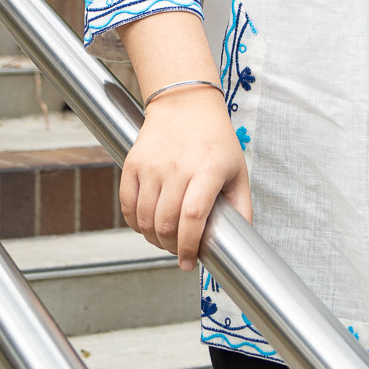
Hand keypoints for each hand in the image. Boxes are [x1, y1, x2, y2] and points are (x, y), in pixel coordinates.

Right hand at [118, 86, 251, 269]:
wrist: (185, 105)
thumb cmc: (215, 141)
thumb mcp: (238, 171)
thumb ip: (241, 207)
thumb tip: (241, 240)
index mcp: (207, 170)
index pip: (193, 217)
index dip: (189, 246)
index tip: (190, 263)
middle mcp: (177, 167)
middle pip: (166, 223)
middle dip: (172, 247)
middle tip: (180, 252)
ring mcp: (152, 165)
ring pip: (145, 219)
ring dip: (153, 238)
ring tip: (165, 239)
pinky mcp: (133, 163)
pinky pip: (127, 205)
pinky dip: (135, 223)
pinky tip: (147, 226)